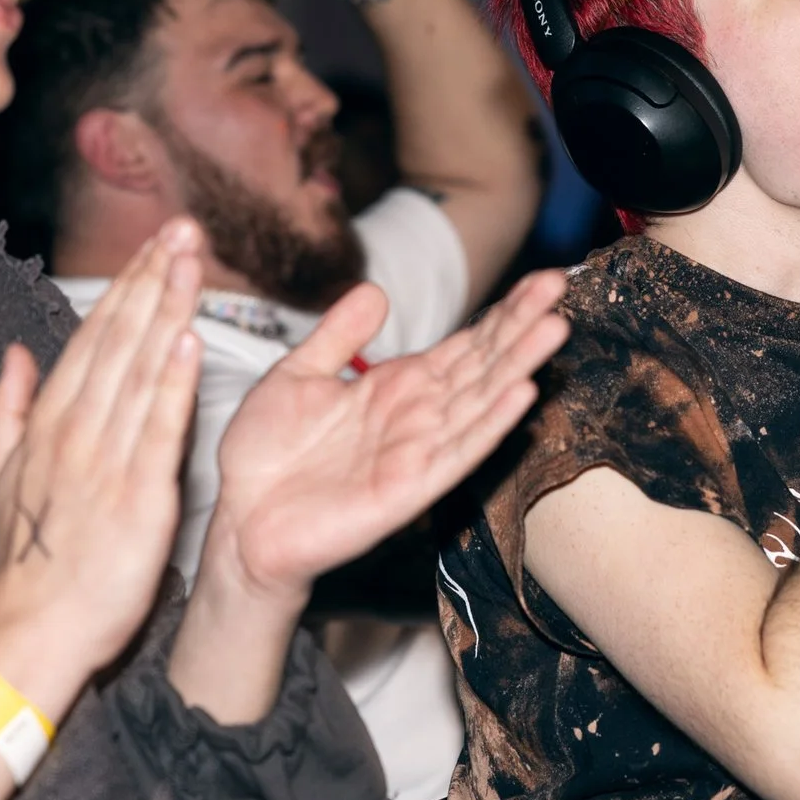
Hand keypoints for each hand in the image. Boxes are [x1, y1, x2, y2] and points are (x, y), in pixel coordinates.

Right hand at [0, 220, 204, 701]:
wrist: (32, 629)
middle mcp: (77, 429)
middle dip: (153, 279)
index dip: (128, 286)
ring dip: (168, 310)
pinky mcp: (138, 495)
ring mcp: (107, 459)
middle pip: (120, 340)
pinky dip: (172, 384)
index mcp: (51, 422)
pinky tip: (190, 340)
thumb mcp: (0, 477)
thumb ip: (6, 410)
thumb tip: (14, 354)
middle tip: (184, 228)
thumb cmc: (27, 560)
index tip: (155, 243)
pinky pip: (158, 429)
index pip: (95, 338)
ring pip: (140, 370)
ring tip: (191, 260)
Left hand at [205, 269, 569, 601]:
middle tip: (560, 286)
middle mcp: (417, 417)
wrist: (239, 519)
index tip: (543, 280)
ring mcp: (417, 452)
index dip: (504, 312)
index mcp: (396, 387)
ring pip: (480, 401)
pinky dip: (490, 425)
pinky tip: (522, 394)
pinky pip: (457, 453)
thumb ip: (339, 335)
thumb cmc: (266, 456)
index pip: (465, 344)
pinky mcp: (408, 490)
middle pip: (483, 364)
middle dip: (522, 325)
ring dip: (518, 365)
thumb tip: (376, 291)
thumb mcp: (297, 374)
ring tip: (554, 329)